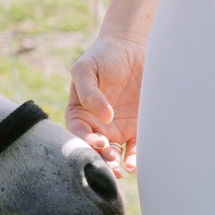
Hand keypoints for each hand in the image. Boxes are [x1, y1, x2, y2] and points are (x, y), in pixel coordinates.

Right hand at [67, 31, 145, 168]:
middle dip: (101, 160)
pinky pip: (135, 148)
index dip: (85, 141)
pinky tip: (134, 163)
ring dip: (117, 165)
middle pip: (95, 150)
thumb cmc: (103, 55)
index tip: (98, 142)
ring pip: (114, 154)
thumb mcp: (86, 68)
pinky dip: (135, 158)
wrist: (132, 47)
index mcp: (80, 112)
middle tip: (111, 160)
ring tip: (123, 168)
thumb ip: (88, 91)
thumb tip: (103, 117)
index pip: (78, 133)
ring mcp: (116, 129)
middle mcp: (96, 124)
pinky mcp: (136, 128)